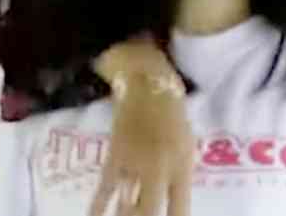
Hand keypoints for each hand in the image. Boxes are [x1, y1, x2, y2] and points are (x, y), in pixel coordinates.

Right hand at [89, 80, 194, 215]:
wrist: (147, 82)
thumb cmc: (172, 113)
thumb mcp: (186, 144)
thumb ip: (180, 173)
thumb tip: (173, 200)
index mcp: (182, 166)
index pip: (180, 208)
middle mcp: (159, 168)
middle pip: (150, 211)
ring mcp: (135, 162)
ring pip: (126, 204)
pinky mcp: (115, 154)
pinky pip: (106, 188)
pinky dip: (99, 207)